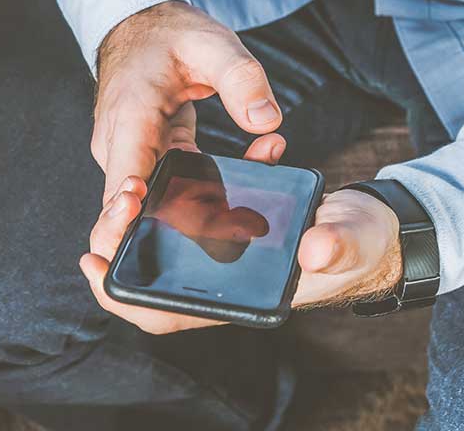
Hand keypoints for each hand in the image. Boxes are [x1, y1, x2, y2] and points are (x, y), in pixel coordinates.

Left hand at [79, 161, 403, 334]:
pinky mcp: (223, 218)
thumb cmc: (361, 243)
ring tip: (134, 181)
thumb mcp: (355, 242)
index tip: (95, 263)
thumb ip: (337, 246)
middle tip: (119, 199)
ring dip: (142, 209)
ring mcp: (217, 248)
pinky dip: (184, 179)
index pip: (166, 313)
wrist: (369, 224)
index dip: (126, 296)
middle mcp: (218, 277)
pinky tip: (187, 149)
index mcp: (241, 296)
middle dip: (122, 240)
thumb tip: (313, 251)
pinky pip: (188, 203)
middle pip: (148, 271)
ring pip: (159, 237)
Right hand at [92, 1, 283, 200]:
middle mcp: (120, 147)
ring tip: (266, 159)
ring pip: (165, 202)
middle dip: (204, 218)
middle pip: (147, 209)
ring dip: (217, 198)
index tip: (174, 225)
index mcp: (130, 119)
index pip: (123, 188)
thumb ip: (240, 78)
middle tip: (253, 218)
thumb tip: (266, 121)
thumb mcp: (211, 43)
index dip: (136, 219)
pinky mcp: (145, 159)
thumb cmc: (166, 35)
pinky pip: (175, 186)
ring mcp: (129, 157)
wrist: (138, 27)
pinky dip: (214, 181)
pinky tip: (255, 155)